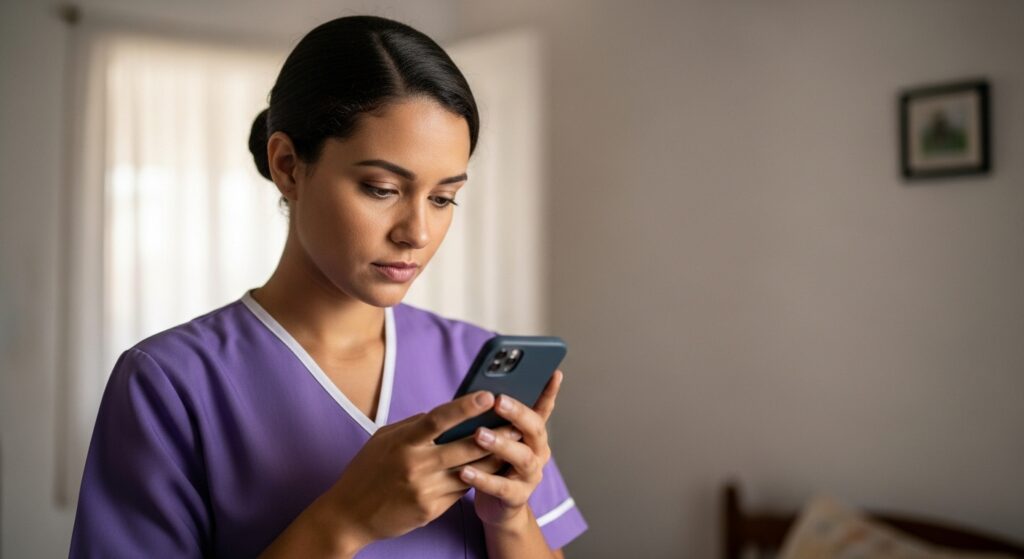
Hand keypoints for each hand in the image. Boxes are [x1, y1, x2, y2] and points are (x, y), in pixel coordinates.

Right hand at [319, 391, 521, 549]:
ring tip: (514, 444)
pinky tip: (492, 469)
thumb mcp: (384, 439)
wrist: (349, 515)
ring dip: (494, 457)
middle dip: (494, 434)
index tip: (487, 395)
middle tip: (517, 422)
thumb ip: (414, 426)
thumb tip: (444, 414)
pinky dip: (478, 477)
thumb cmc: (367, 471)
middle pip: (464, 447)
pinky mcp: (430, 509)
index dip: (465, 406)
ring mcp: (424, 489)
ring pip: (470, 470)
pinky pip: (461, 490)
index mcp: (403, 442)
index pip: (438, 419)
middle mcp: (415, 465)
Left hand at [459, 369, 562, 526]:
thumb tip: (477, 391)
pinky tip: (465, 471)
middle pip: (535, 428)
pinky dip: (483, 479)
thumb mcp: (495, 437)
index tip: (553, 372)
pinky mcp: (517, 496)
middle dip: (517, 413)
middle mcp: (538, 451)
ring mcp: (531, 475)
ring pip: (522, 457)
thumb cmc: (493, 464)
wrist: (497, 506)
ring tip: (479, 434)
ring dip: (501, 444)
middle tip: (498, 401)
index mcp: (533, 434)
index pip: (544, 408)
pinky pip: (502, 487)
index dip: (550, 391)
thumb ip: (493, 418)